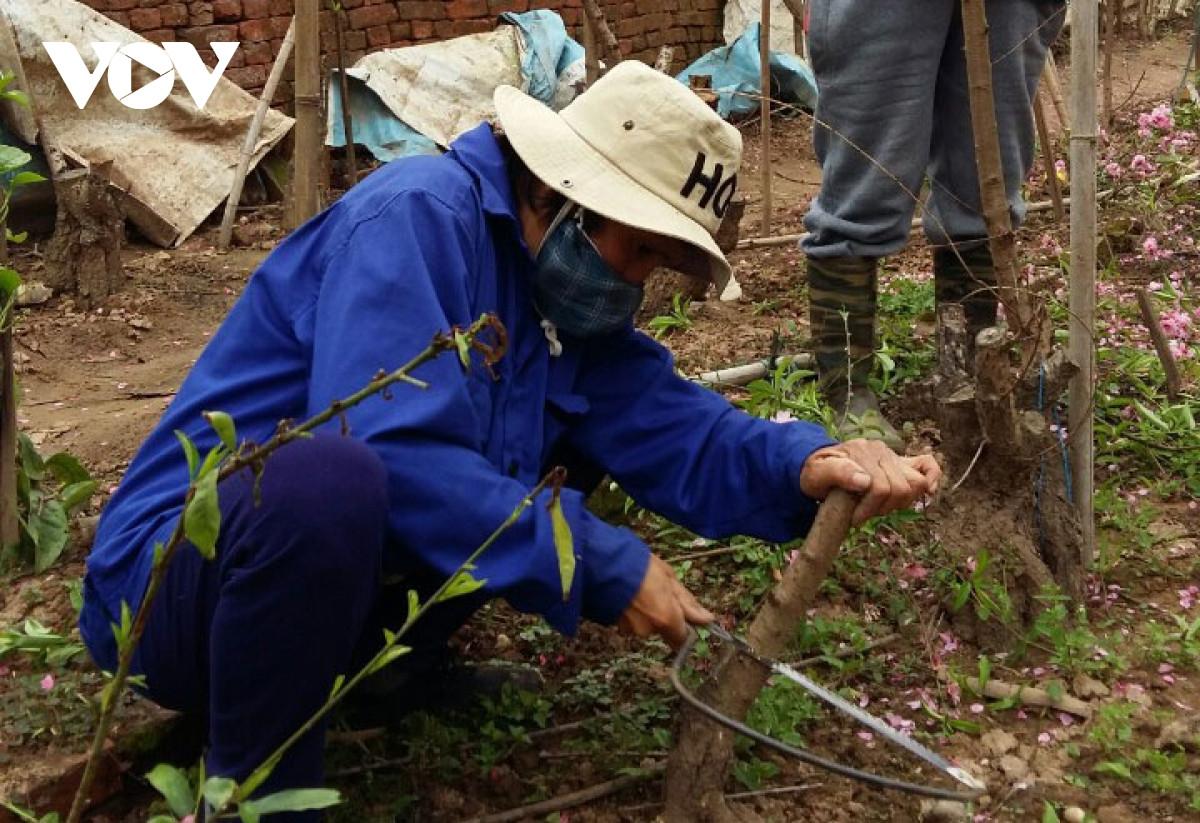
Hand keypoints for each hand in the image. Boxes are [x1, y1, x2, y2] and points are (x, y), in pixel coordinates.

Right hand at [617, 554, 713, 648]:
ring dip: (645, 610)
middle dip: (662, 613)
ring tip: (638, 587)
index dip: (684, 627)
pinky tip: (626, 592)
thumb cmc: (639, 565)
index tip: (681, 611)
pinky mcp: (613, 624)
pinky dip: (630, 609)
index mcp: (666, 619)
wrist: (599, 561)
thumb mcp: (669, 577)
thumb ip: (687, 602)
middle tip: (656, 589)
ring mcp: (628, 629)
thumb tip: (707, 620)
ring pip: (645, 624)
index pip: (682, 639)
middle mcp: (648, 630)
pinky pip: (630, 620)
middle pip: (663, 629)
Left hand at [799, 439, 941, 525]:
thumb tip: (865, 481)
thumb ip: (837, 473)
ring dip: (898, 503)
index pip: (880, 487)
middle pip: (900, 488)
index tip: (854, 519)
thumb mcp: (816, 474)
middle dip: (882, 508)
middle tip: (863, 514)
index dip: (869, 509)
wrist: (817, 468)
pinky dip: (932, 477)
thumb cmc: (815, 474)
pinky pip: (926, 464)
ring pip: (915, 483)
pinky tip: (929, 493)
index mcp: (862, 451)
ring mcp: (892, 456)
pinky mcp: (900, 463)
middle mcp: (881, 451)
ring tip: (877, 507)